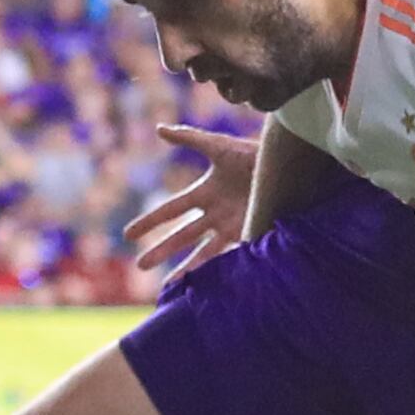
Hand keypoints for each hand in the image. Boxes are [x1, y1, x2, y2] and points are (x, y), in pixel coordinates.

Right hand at [125, 124, 258, 275]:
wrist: (286, 165)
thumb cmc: (252, 153)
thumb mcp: (218, 146)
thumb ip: (189, 138)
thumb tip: (159, 129)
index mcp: (204, 193)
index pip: (171, 210)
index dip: (150, 221)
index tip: (128, 234)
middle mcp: (214, 214)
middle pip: (182, 235)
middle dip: (161, 249)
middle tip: (139, 265)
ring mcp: (231, 226)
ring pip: (203, 252)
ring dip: (186, 267)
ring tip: (170, 284)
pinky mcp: (249, 233)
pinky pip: (231, 255)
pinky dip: (220, 270)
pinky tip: (208, 286)